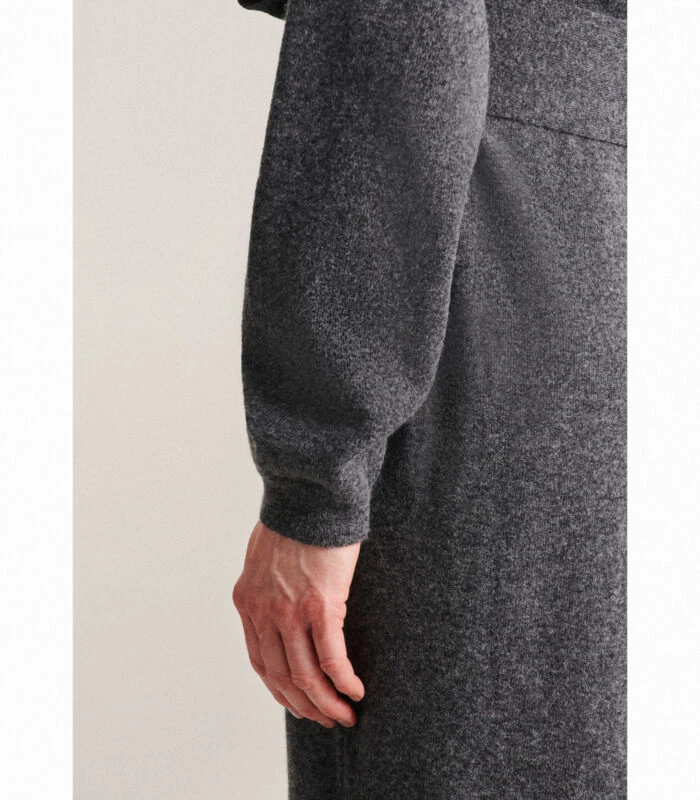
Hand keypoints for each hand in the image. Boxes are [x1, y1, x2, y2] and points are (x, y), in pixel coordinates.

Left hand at [232, 520, 365, 727]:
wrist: (308, 495)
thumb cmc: (293, 518)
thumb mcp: (263, 554)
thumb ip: (266, 584)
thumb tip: (279, 601)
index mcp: (247, 601)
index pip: (260, 662)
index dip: (281, 691)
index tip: (300, 704)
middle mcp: (263, 612)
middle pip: (281, 677)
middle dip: (304, 705)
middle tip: (327, 719)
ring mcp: (290, 612)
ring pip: (306, 675)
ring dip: (327, 702)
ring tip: (345, 716)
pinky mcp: (321, 606)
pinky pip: (332, 657)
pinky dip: (344, 681)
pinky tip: (356, 691)